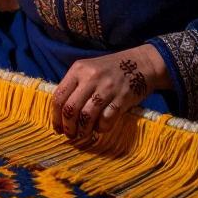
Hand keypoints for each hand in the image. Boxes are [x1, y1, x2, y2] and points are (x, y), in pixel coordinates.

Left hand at [51, 45, 171, 139]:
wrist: (141, 63)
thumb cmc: (110, 69)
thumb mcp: (88, 70)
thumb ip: (74, 86)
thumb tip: (61, 114)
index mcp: (78, 69)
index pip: (59, 96)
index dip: (55, 116)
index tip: (57, 128)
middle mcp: (91, 77)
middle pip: (71, 108)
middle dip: (68, 126)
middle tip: (70, 134)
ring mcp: (107, 87)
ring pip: (87, 116)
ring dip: (83, 130)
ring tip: (82, 134)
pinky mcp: (122, 98)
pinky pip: (106, 119)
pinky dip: (100, 128)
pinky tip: (99, 128)